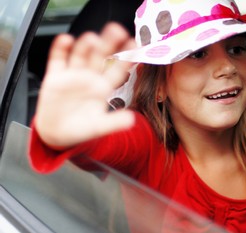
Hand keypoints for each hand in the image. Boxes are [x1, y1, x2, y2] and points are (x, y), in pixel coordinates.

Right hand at [35, 23, 135, 148]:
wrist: (58, 134)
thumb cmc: (81, 129)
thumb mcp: (99, 127)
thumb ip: (114, 122)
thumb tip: (131, 120)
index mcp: (103, 88)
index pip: (117, 70)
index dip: (126, 60)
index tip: (135, 47)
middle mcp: (90, 78)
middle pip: (100, 57)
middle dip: (108, 44)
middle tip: (117, 30)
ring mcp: (73, 75)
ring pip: (81, 55)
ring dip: (85, 46)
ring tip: (92, 38)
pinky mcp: (55, 77)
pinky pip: (58, 60)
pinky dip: (60, 49)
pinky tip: (66, 40)